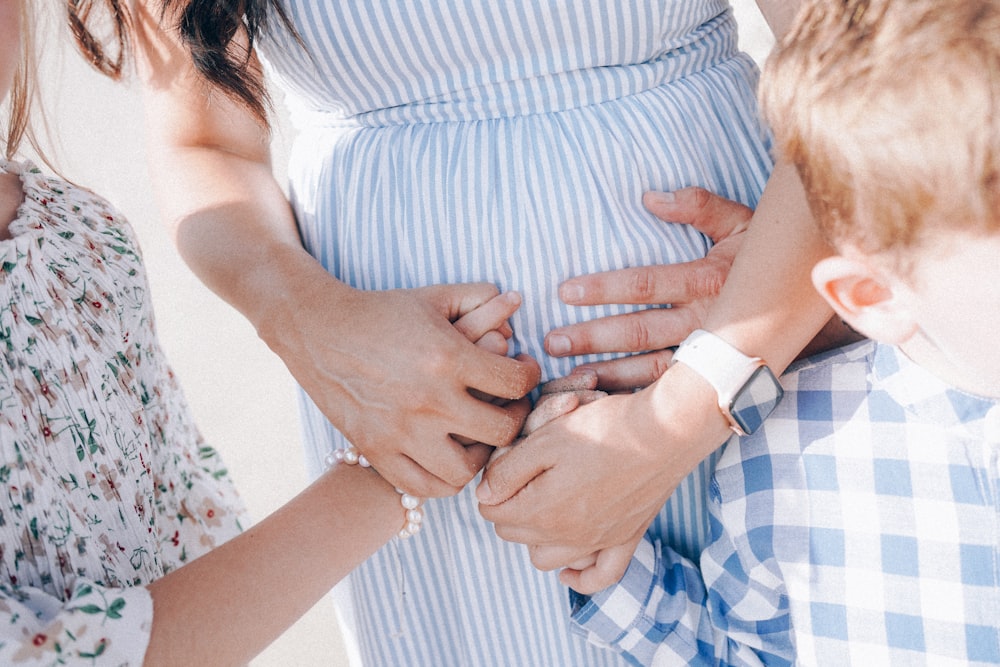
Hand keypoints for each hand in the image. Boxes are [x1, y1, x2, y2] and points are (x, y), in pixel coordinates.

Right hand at [277, 281, 539, 497]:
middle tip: (510, 407)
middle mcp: (429, 400)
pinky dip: (443, 480)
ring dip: (482, 457)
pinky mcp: (378, 451)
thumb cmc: (381, 311)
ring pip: (466, 470)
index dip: (530, 377)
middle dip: (516, 418)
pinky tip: (448, 458)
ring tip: (479, 438)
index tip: (523, 372)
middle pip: (502, 430)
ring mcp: (403, 432)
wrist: (318, 331)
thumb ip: (479, 297)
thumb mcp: (432, 296)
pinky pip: (424, 487)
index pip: (516, 384)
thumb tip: (515, 302)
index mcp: (448, 357)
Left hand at [477, 362, 727, 587]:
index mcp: (543, 510)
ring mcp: (599, 541)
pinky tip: (568, 568)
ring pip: (546, 559)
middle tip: (519, 477)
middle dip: (508, 508)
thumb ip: (508, 472)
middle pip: (515, 534)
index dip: (491, 485)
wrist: (667, 430)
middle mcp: (568, 536)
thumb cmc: (606, 428)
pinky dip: (580, 576)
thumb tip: (483, 496)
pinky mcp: (626, 539)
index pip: (492, 511)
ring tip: (539, 509)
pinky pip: (600, 577)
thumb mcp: (547, 438)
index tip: (505, 463)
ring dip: (535, 539)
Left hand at [544, 187, 753, 390]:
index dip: (603, 288)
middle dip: (593, 338)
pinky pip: (671, 390)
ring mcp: (710, 354)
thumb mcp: (742, 222)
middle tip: (552, 342)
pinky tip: (605, 398)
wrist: (813, 306)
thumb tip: (650, 196)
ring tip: (568, 375)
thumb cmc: (767, 259)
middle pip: (639, 332)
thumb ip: (699, 205)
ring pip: (651, 369)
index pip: (645, 285)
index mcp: (708, 280)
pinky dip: (637, 396)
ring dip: (608, 372)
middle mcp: (706, 321)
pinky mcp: (713, 376)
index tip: (564, 291)